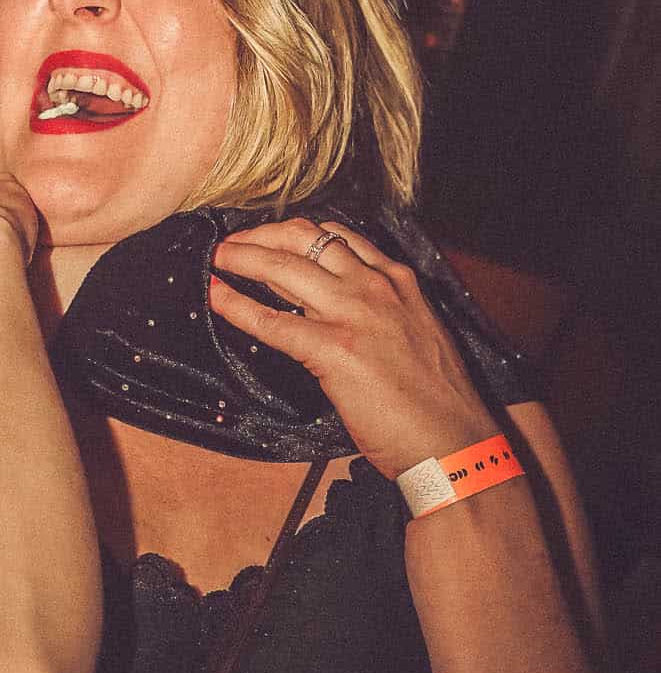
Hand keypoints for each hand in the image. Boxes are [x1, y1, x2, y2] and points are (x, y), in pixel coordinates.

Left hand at [210, 218, 493, 479]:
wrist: (455, 440)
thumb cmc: (436, 400)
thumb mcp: (416, 333)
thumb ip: (381, 311)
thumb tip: (335, 309)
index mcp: (398, 280)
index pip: (338, 235)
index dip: (294, 232)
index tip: (270, 237)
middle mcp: (375, 286)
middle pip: (304, 239)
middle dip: (261, 235)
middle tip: (232, 244)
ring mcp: (354, 314)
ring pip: (284, 267)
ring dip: (243, 258)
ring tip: (217, 259)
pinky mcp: (334, 350)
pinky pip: (272, 320)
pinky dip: (237, 306)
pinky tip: (216, 297)